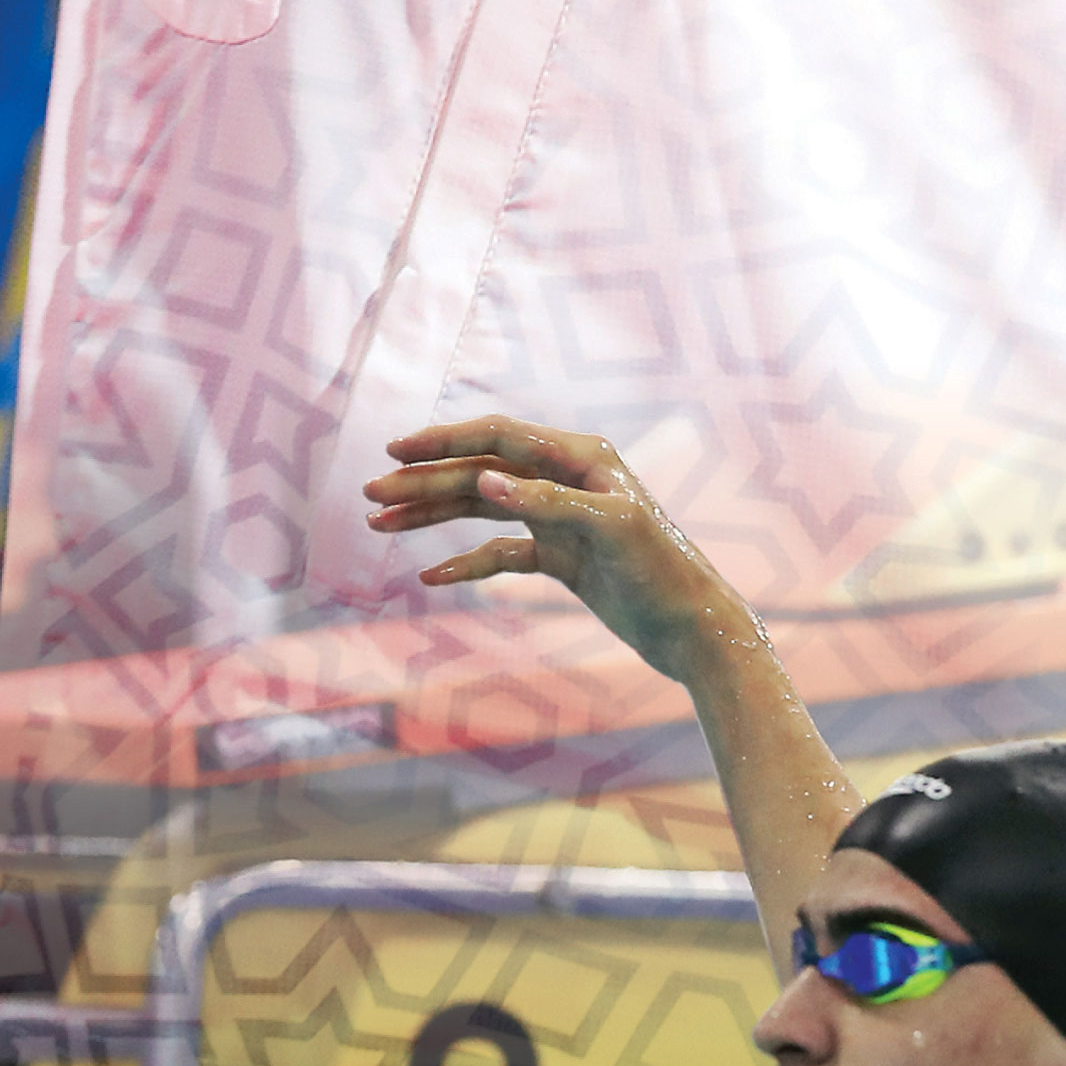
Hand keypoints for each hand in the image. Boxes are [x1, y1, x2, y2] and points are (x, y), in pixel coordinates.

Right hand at [368, 412, 763, 686]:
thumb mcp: (610, 530)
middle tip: (371, 495)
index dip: (444, 441)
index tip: (394, 451)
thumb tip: (486, 478)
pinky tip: (431, 577)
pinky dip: (467, 563)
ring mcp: (560, 519)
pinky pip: (501, 553)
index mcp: (581, 456)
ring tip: (381, 524)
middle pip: (480, 471)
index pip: (498, 436)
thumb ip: (549, 502)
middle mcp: (567, 479)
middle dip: (425, 481)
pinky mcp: (561, 558)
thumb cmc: (663, 571)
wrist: (694, 629)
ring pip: (483, 508)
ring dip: (433, 515)